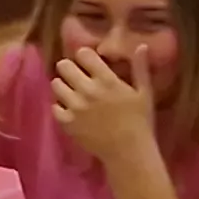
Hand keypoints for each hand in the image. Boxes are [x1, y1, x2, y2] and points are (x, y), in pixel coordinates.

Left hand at [51, 47, 158, 167]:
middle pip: (63, 65)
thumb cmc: (140, 121)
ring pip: (55, 84)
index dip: (85, 56)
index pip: (83, 54)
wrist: (129, 152)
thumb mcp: (145, 92)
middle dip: (70, 68)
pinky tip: (71, 110)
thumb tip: (141, 46)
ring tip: (74, 93)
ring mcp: (75, 106)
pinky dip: (60, 107)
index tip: (89, 63)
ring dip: (63, 86)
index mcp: (107, 80)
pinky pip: (53, 106)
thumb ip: (140, 68)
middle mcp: (87, 90)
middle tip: (77, 76)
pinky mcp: (66, 122)